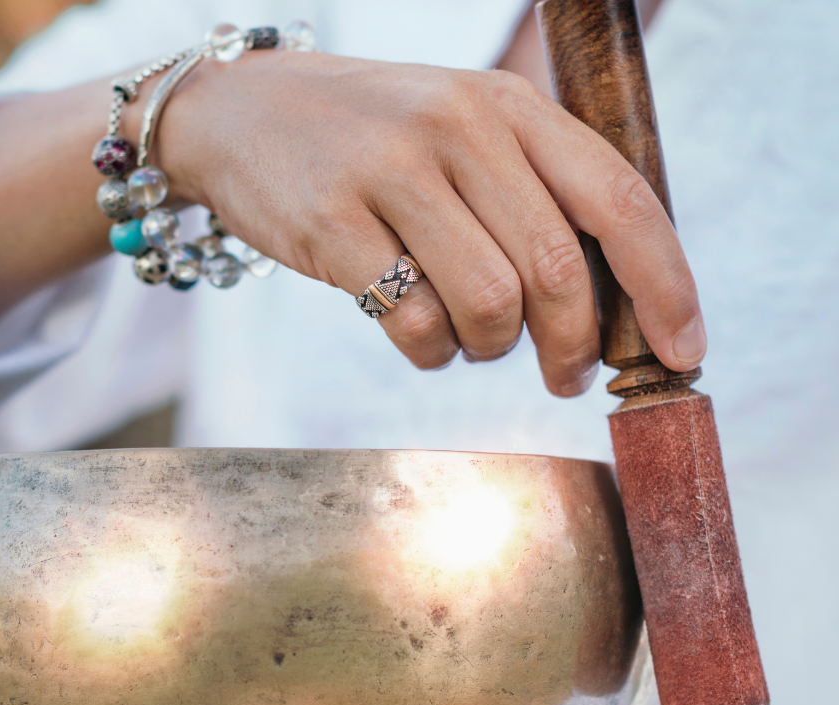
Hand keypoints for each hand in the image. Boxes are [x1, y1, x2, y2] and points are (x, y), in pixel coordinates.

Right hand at [156, 52, 704, 390]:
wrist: (244, 113)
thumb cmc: (371, 141)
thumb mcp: (464, 135)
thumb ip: (533, 197)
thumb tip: (610, 306)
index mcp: (510, 106)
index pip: (620, 200)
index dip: (665, 286)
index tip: (682, 353)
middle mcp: (460, 129)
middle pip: (558, 271)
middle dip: (574, 346)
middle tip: (564, 376)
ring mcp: (393, 173)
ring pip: (490, 305)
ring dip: (490, 348)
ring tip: (469, 339)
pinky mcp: (334, 224)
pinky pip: (412, 323)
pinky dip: (429, 352)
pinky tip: (418, 335)